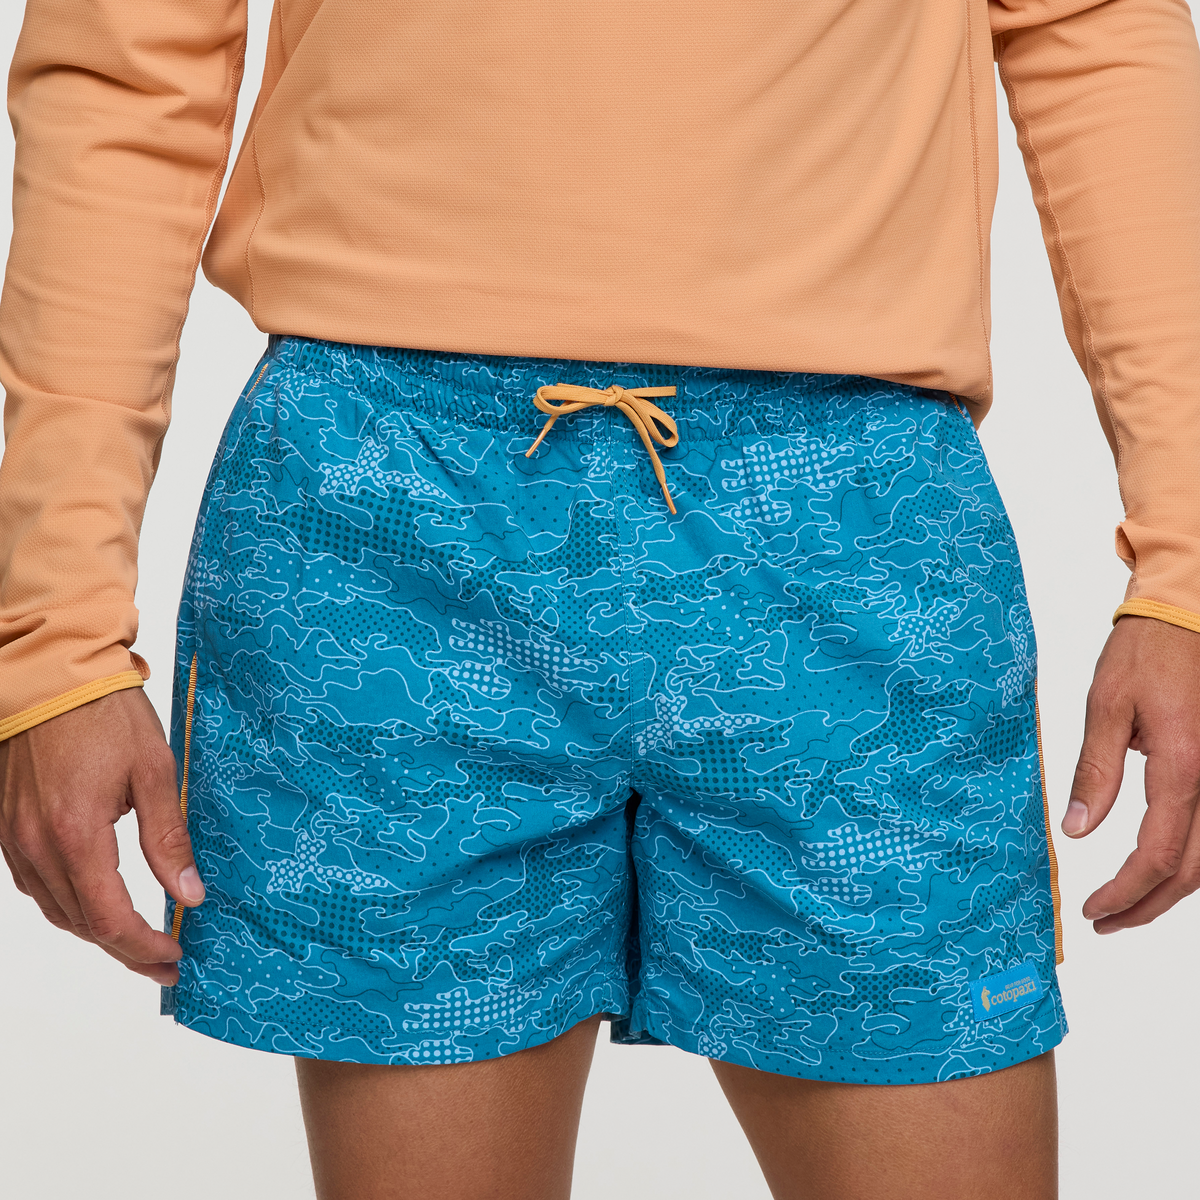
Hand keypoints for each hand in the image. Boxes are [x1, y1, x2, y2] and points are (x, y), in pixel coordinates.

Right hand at [0, 687, 203, 983]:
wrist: (50, 675)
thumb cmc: (104, 714)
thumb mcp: (154, 772)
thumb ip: (168, 839)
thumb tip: (190, 893)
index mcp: (75, 836)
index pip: (110, 919)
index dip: (144, 947)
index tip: (176, 957)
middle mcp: (36, 846)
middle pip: (81, 924)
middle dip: (126, 950)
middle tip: (166, 961)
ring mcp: (14, 840)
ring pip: (56, 910)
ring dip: (97, 931)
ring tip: (140, 939)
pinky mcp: (7, 828)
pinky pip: (36, 884)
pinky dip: (70, 903)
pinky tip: (99, 901)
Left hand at [1062, 615, 1199, 931]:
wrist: (1188, 614)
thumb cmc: (1145, 652)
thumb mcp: (1105, 705)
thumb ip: (1095, 771)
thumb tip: (1077, 829)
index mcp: (1185, 766)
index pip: (1159, 853)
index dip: (1127, 891)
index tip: (1094, 909)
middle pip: (1193, 870)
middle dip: (1149, 905)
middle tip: (1106, 921)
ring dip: (1172, 890)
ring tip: (1127, 907)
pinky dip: (1190, 861)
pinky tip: (1159, 870)